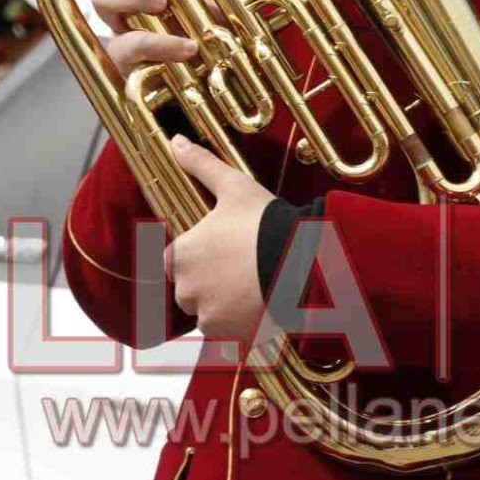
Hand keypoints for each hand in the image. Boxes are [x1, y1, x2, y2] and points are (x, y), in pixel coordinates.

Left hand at [165, 137, 273, 345]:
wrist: (305, 263)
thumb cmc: (267, 223)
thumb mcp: (234, 186)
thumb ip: (201, 164)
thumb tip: (176, 141)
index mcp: (179, 256)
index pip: (175, 262)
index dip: (199, 256)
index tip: (224, 251)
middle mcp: (186, 291)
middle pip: (192, 291)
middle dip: (212, 283)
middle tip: (245, 267)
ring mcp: (209, 318)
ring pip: (211, 314)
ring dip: (228, 305)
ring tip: (257, 285)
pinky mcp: (232, 338)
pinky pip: (231, 334)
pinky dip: (244, 324)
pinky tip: (264, 304)